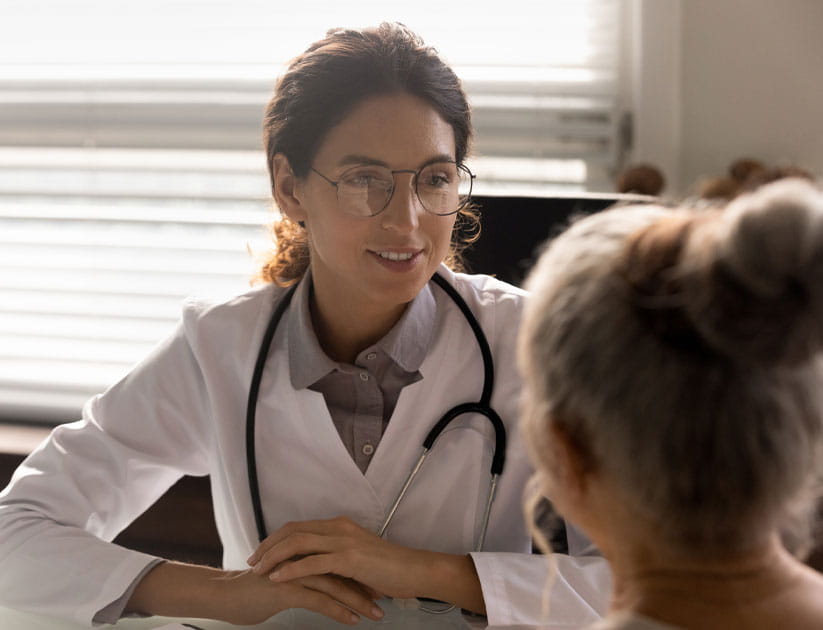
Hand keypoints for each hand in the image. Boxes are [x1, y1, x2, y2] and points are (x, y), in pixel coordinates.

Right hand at [212, 568, 384, 624]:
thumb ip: (305, 576)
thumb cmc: (254, 590)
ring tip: (376, 614)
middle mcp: (302, 557)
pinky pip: (320, 600)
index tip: (380, 586)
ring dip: (359, 600)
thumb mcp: (285, 580)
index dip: (360, 573)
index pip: (339, 560)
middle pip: (343, 570)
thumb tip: (324, 583)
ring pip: (336, 584)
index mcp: (304, 552)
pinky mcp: (288, 588)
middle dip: (366, 586)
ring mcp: (296, 572)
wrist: (225, 596)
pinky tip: (352, 619)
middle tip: (386, 600)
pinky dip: (339, 610)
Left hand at [245, 515, 485, 613]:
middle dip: (268, 546)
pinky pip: (312, 563)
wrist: (414, 570)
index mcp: (339, 525)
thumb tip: (315, 569)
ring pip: (298, 543)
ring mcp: (343, 541)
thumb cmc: (389, 568)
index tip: (260, 552)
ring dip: (274, 557)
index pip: (298, 526)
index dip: (276, 538)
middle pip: (292, 531)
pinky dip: (291, 570)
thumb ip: (336, 558)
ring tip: (258, 571)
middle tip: (251, 561)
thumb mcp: (357, 558)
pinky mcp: (348, 559)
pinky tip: (278, 579)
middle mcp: (338, 528)